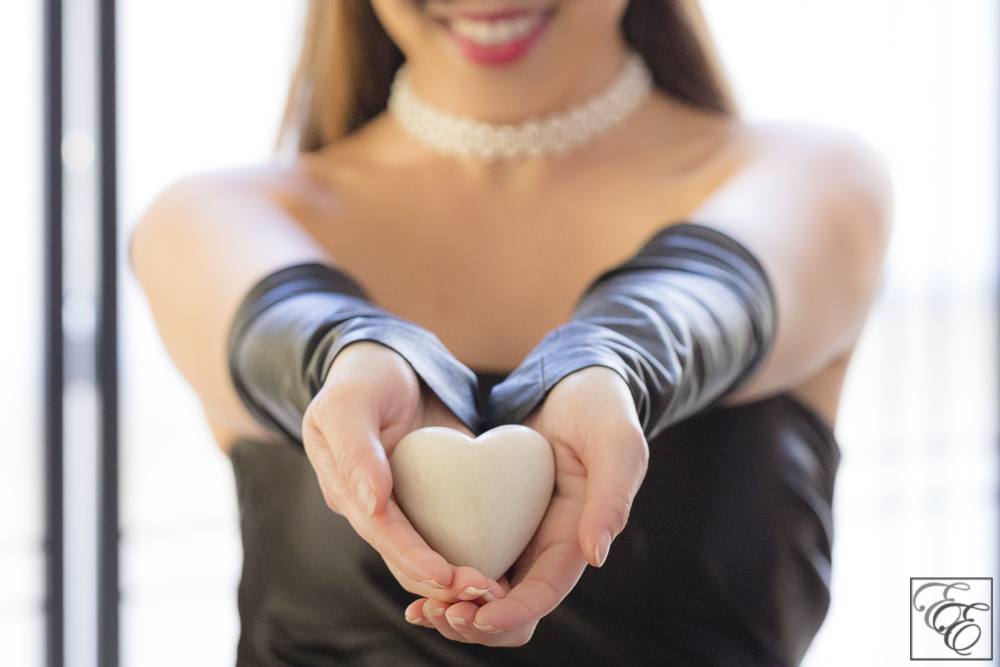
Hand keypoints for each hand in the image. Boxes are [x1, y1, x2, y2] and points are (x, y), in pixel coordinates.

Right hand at [301, 341, 506, 604]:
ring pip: (427, 557)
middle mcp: (372, 509)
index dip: (410, 556)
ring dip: (458, 580)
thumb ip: (355, 447)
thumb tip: (374, 502)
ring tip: (497, 591)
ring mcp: (403, 508)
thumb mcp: (350, 400)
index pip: (378, 530)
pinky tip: (504, 572)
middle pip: (404, 557)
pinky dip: (473, 555)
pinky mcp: (433, 501)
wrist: (393, 366)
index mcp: (345, 490)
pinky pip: (451, 535)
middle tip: (484, 591)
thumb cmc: (365, 377)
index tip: (445, 576)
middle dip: (441, 581)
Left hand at [404, 366, 648, 644]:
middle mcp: (543, 545)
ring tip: (419, 609)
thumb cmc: (601, 407)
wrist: (574, 380)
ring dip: (452, 608)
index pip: (544, 593)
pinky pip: (462, 554)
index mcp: (575, 536)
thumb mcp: (617, 442)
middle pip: (509, 608)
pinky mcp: (489, 514)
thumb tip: (595, 556)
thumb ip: (612, 495)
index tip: (476, 616)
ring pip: (482, 592)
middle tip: (435, 614)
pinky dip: (440, 572)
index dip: (512, 612)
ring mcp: (515, 532)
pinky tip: (411, 569)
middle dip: (475, 622)